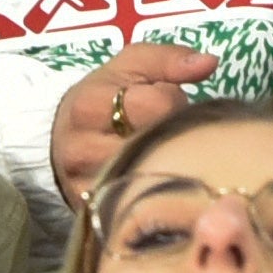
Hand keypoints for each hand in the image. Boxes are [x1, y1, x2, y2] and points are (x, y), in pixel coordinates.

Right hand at [49, 37, 211, 201]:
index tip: (167, 102)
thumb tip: (210, 62)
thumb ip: (170, 59)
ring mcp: (84, 185)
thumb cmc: (105, 96)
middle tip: (167, 130)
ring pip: (149, 178)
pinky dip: (156, 194)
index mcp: (90, 104)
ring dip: (167, 166)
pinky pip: (137, 207)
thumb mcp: (131, 66)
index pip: (156, 104)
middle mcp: (82, 148)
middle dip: (171, 135)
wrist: (62, 137)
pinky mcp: (93, 213)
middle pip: (153, 144)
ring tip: (164, 154)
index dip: (173, 100)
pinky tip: (160, 181)